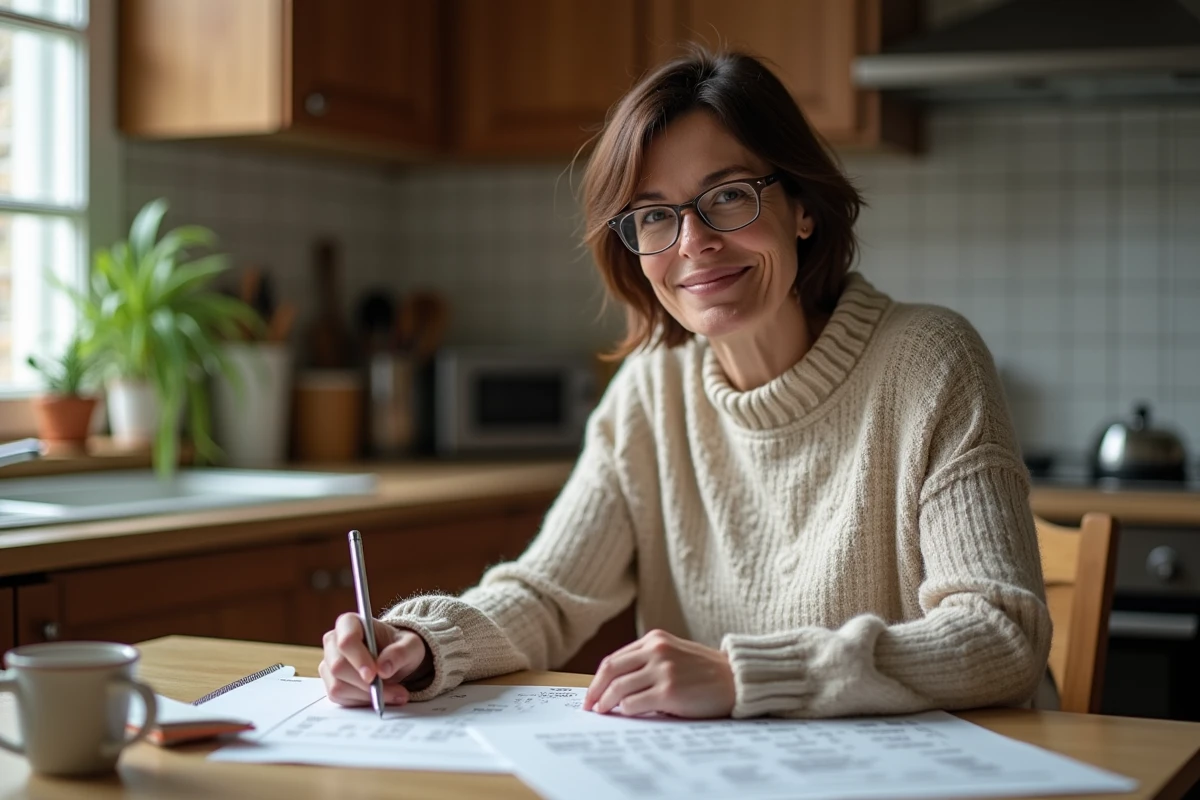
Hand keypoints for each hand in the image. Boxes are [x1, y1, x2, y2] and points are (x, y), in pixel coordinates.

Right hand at [319, 612, 431, 706]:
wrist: (395, 659)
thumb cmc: (400, 646)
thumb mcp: (411, 645)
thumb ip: (400, 653)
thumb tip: (383, 669)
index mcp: (350, 623)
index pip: (346, 641)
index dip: (358, 659)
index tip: (374, 675)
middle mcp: (333, 642)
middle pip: (338, 667)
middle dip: (365, 684)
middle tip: (394, 691)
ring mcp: (329, 664)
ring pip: (338, 686)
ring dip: (367, 695)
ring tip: (394, 694)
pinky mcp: (331, 683)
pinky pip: (340, 698)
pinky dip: (362, 701)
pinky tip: (380, 697)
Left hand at [583, 629, 735, 717]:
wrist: (736, 680)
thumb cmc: (706, 672)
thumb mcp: (675, 654)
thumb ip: (649, 662)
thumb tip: (616, 687)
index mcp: (655, 639)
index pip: (614, 659)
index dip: (598, 679)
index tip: (592, 693)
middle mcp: (656, 651)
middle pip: (610, 671)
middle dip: (595, 691)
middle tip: (589, 706)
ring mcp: (662, 670)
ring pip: (618, 688)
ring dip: (606, 704)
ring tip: (603, 713)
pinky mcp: (668, 692)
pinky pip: (633, 704)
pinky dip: (625, 711)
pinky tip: (626, 715)